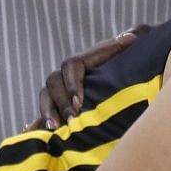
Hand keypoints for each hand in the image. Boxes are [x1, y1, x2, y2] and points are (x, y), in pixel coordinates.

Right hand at [35, 25, 151, 129]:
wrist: (141, 69)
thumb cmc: (139, 57)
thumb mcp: (137, 48)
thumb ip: (135, 38)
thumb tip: (129, 38)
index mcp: (88, 59)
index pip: (71, 65)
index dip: (72, 83)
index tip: (79, 102)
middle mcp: (73, 73)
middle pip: (53, 82)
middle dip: (60, 102)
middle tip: (72, 119)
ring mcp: (66, 89)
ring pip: (46, 97)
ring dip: (47, 112)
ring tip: (54, 128)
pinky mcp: (65, 106)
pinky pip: (46, 112)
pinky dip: (36, 122)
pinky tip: (29, 132)